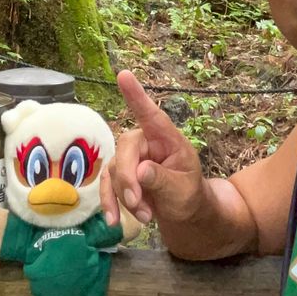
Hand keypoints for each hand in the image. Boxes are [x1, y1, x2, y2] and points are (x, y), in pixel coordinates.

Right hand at [100, 70, 204, 227]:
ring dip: (125, 197)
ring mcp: (131, 159)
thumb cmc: (189, 194)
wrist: (185, 214)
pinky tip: (115, 221)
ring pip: (115, 169)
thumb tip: (141, 172)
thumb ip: (163, 179)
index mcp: (166, 138)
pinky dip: (110, 203)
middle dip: (128, 178)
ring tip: (145, 217)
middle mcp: (146, 142)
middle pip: (126, 147)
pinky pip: (107, 185)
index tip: (124, 74)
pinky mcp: (120, 176)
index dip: (136, 95)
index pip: (150, 113)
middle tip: (138, 204)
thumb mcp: (183, 189)